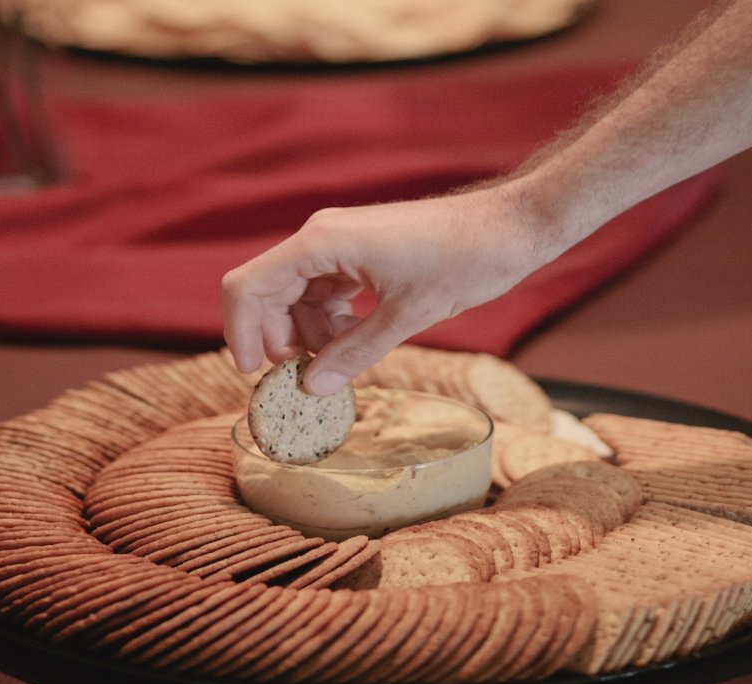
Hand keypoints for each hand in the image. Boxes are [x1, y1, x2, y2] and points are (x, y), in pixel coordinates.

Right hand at [222, 184, 557, 394]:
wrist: (510, 227)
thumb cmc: (464, 259)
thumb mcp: (408, 315)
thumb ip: (354, 353)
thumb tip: (311, 388)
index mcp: (322, 242)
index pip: (249, 286)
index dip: (242, 332)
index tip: (256, 375)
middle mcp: (321, 238)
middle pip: (268, 294)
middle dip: (279, 340)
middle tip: (306, 380)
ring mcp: (339, 245)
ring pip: (297, 297)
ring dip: (309, 335)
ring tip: (342, 364)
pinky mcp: (358, 254)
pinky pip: (324, 292)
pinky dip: (330, 322)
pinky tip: (354, 342)